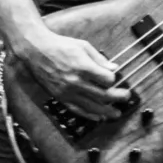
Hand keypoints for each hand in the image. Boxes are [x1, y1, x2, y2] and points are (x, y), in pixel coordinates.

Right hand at [16, 29, 133, 120]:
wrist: (36, 51)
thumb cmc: (59, 46)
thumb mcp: (83, 46)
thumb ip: (99, 59)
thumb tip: (114, 69)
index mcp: (83, 67)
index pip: (107, 80)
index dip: (114, 80)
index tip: (115, 78)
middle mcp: (76, 81)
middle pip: (103, 95)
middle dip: (118, 97)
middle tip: (126, 97)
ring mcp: (67, 91)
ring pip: (92, 106)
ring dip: (107, 111)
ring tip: (117, 113)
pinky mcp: (60, 97)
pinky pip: (77, 110)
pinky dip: (89, 115)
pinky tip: (99, 117)